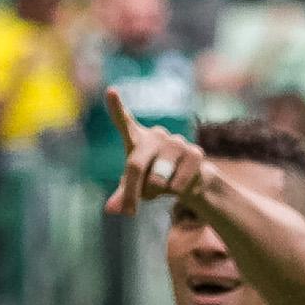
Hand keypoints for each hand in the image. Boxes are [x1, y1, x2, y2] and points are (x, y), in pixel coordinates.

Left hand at [104, 88, 206, 216]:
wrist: (187, 180)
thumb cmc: (152, 179)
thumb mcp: (134, 187)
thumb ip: (122, 196)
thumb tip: (111, 209)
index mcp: (136, 139)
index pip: (123, 121)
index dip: (117, 107)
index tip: (111, 91)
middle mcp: (156, 135)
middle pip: (136, 166)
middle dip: (132, 193)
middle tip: (129, 212)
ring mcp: (176, 142)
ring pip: (158, 180)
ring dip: (155, 193)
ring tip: (161, 188)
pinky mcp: (194, 153)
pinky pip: (177, 183)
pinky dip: (174, 193)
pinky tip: (178, 185)